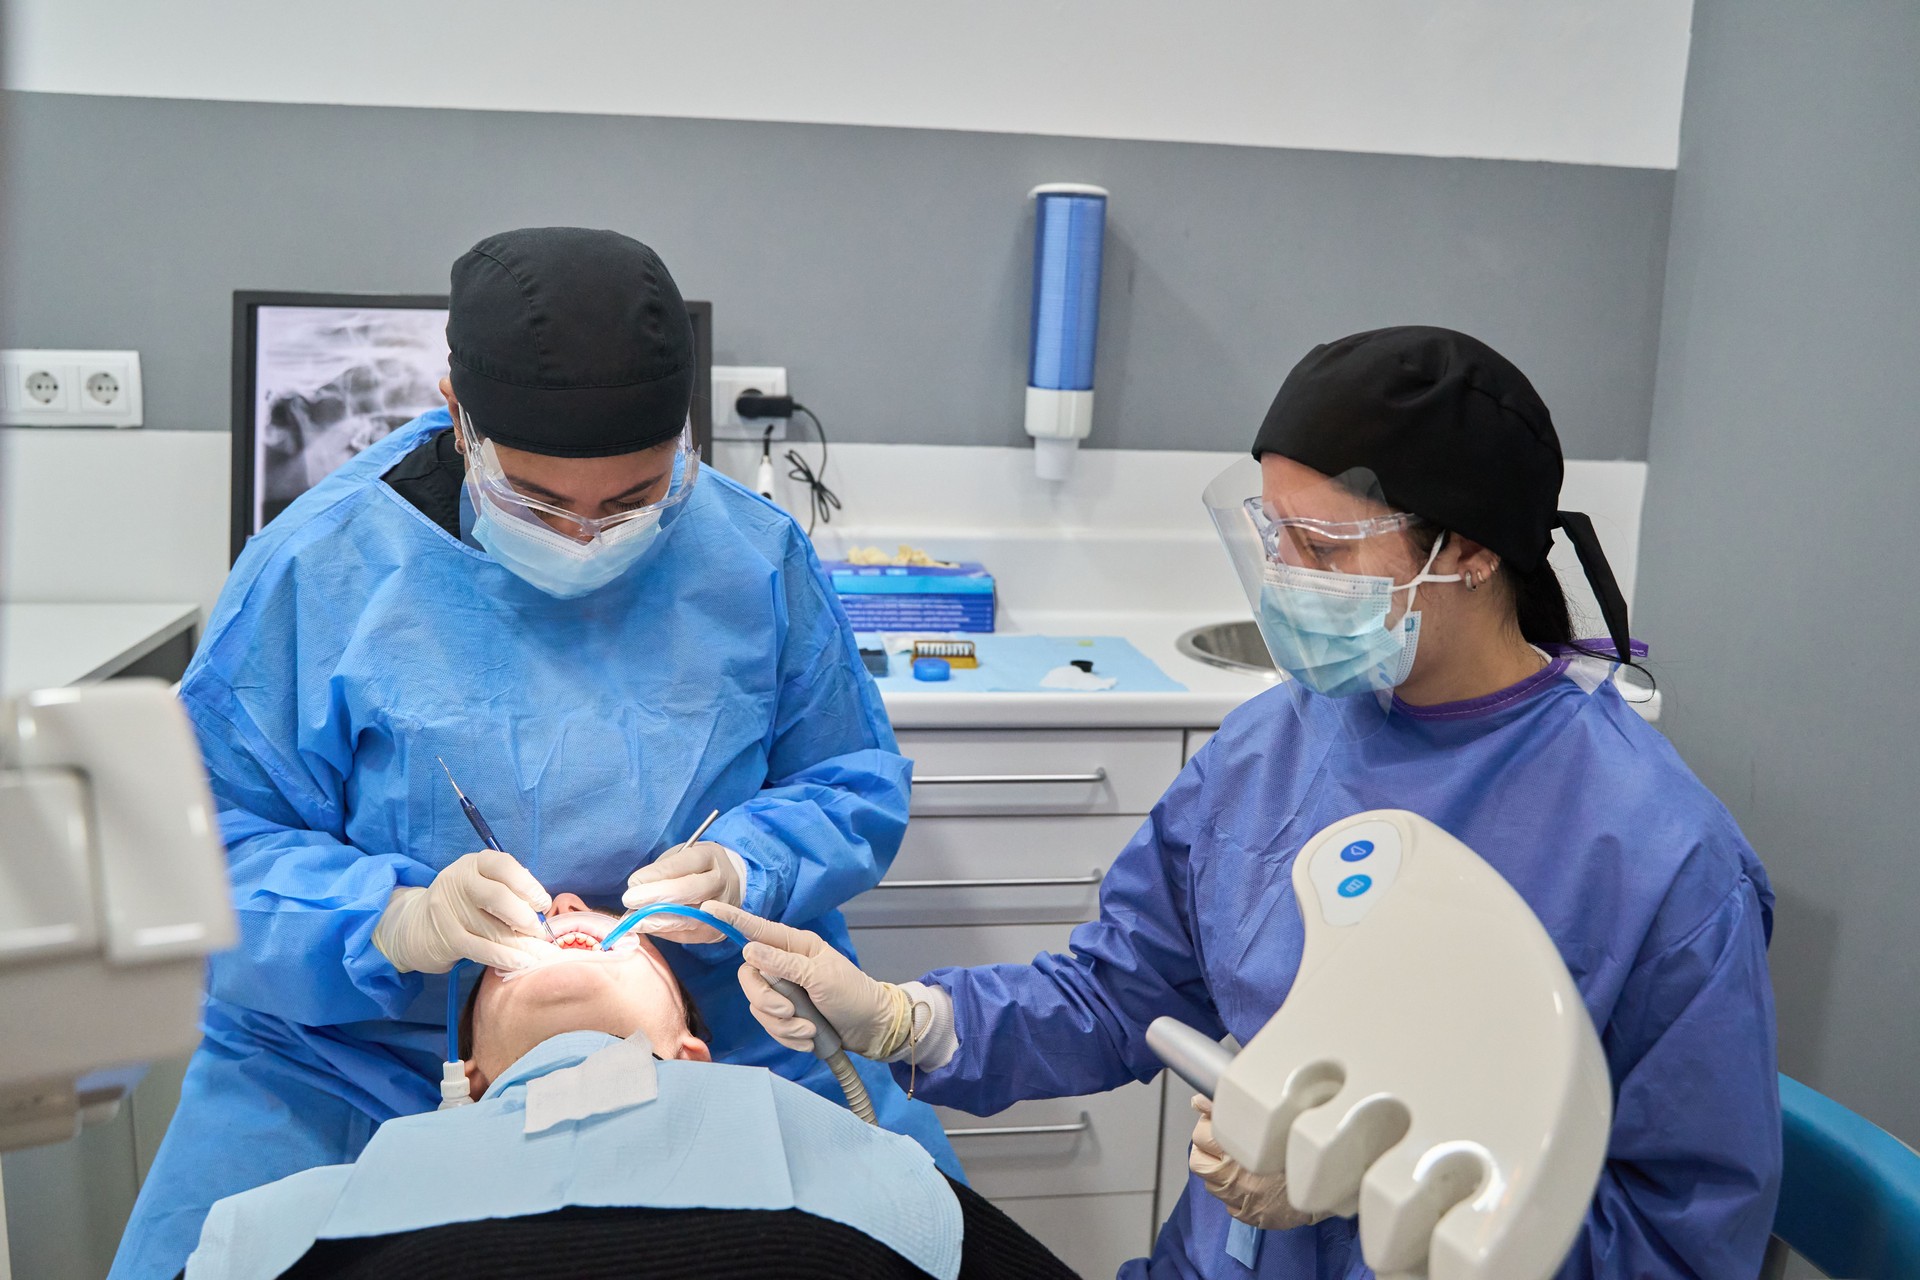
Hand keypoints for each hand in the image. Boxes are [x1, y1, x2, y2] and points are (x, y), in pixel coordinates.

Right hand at [372, 850, 554, 973]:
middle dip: (526, 917)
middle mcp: (459, 881)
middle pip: (499, 898)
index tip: (543, 904)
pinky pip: (482, 949)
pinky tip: (523, 963)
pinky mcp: (446, 937)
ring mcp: (449, 909)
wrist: (417, 925)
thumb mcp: (483, 885)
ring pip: (493, 929)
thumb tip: (542, 911)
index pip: (504, 866)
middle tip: (540, 932)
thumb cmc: (465, 904)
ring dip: (523, 945)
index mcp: (475, 863)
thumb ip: (510, 890)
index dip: (529, 886)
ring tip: (541, 954)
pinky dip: (506, 957)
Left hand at [622, 841, 746, 942]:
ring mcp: (722, 909)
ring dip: (656, 921)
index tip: (633, 882)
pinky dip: (664, 932)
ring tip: (633, 921)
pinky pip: (687, 935)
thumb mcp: (682, 856)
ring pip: (688, 918)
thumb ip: (662, 870)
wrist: (730, 885)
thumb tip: (636, 887)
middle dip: (656, 897)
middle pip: (689, 890)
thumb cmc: (697, 868)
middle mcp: (721, 882)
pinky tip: (648, 928)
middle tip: (629, 900)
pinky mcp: (716, 931)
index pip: (683, 864)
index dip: (657, 874)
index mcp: (711, 856)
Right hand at [703, 901, 910, 1058]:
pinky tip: (809, 1039)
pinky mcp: (786, 1015)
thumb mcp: (821, 976)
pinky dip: (789, 1037)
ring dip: (784, 1026)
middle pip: (750, 978)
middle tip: (791, 1013)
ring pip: (758, 1007)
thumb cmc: (853, 994)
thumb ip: (784, 964)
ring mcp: (784, 991)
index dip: (732, 920)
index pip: (757, 930)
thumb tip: (749, 949)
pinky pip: (770, 1026)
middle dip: (767, 1002)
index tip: (708, 908)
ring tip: (810, 1030)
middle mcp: (784, 966)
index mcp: (795, 946)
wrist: (870, 1028)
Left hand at [1189, 1094, 1320, 1229]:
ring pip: (1210, 1182)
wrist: (1325, 1185)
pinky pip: (1227, 1202)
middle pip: (1197, 1159)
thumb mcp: (1266, 1123)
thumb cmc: (1297, 1149)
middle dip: (1205, 1148)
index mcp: (1239, 1151)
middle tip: (1220, 1140)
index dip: (1206, 1125)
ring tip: (1235, 1162)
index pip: (1202, 1134)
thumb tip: (1199, 1100)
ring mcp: (1240, 1199)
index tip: (1213, 1119)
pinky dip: (1232, 1192)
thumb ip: (1229, 1110)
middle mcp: (1235, 1177)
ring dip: (1216, 1170)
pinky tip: (1247, 1182)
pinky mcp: (1248, 1215)